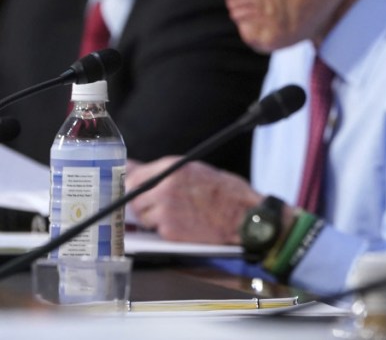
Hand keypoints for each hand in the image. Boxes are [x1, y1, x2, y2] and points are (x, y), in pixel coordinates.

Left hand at [127, 157, 261, 243]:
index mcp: (172, 168)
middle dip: (144, 204)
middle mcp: (165, 187)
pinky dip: (166, 230)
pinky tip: (184, 224)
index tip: (134, 191)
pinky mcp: (170, 230)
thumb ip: (161, 171)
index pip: (132, 176)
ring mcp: (166, 210)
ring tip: (178, 214)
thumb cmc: (225, 192)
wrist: (244, 216)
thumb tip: (129, 167)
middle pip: (133, 199)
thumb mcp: (194, 170)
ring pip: (143, 217)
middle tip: (163, 206)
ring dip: (153, 218)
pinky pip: (156, 230)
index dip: (133, 186)